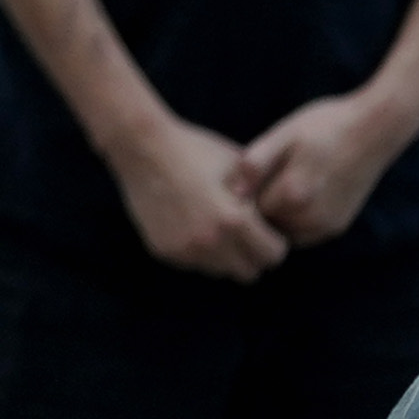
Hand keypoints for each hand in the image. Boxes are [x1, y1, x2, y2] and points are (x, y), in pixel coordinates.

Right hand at [111, 112, 289, 279]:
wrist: (142, 146)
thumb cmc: (194, 150)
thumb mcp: (237, 167)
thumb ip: (259, 197)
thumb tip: (276, 218)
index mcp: (235, 221)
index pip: (274, 256)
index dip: (274, 242)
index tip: (266, 230)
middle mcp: (211, 243)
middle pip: (249, 272)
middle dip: (251, 255)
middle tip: (243, 234)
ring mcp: (185, 250)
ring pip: (219, 271)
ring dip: (223, 256)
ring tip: (215, 228)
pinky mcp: (163, 251)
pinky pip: (192, 263)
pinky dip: (196, 251)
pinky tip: (189, 224)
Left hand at [238, 84, 418, 246]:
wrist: (376, 129)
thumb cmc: (324, 125)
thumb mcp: (284, 134)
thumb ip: (256, 163)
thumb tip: (232, 191)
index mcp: (294, 193)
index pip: (248, 210)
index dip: (240, 194)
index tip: (239, 175)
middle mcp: (312, 217)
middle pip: (265, 224)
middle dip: (255, 208)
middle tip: (256, 179)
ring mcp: (328, 225)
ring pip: (284, 233)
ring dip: (274, 216)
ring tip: (274, 183)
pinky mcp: (339, 226)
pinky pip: (303, 234)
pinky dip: (292, 221)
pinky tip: (292, 193)